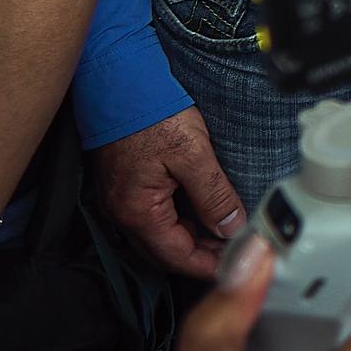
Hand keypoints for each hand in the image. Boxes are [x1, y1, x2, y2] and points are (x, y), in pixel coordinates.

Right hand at [91, 107, 246, 279]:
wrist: (120, 85)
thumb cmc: (152, 115)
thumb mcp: (194, 155)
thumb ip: (213, 195)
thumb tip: (230, 226)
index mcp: (138, 212)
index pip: (175, 256)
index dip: (206, 265)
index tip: (232, 265)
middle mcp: (122, 213)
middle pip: (163, 252)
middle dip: (198, 257)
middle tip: (231, 253)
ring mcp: (119, 201)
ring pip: (156, 237)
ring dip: (187, 241)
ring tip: (220, 236)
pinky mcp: (122, 187)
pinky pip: (150, 219)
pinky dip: (175, 224)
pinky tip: (196, 216)